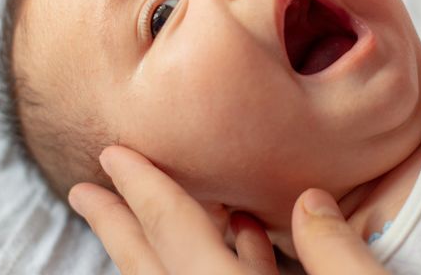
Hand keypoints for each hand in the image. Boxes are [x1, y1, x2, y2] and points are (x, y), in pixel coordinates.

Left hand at [69, 145, 386, 273]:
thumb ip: (335, 252)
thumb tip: (310, 202)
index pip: (177, 234)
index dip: (142, 191)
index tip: (109, 157)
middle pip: (153, 265)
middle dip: (118, 224)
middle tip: (84, 191)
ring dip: (157, 244)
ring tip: (142, 209)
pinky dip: (217, 262)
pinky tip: (238, 239)